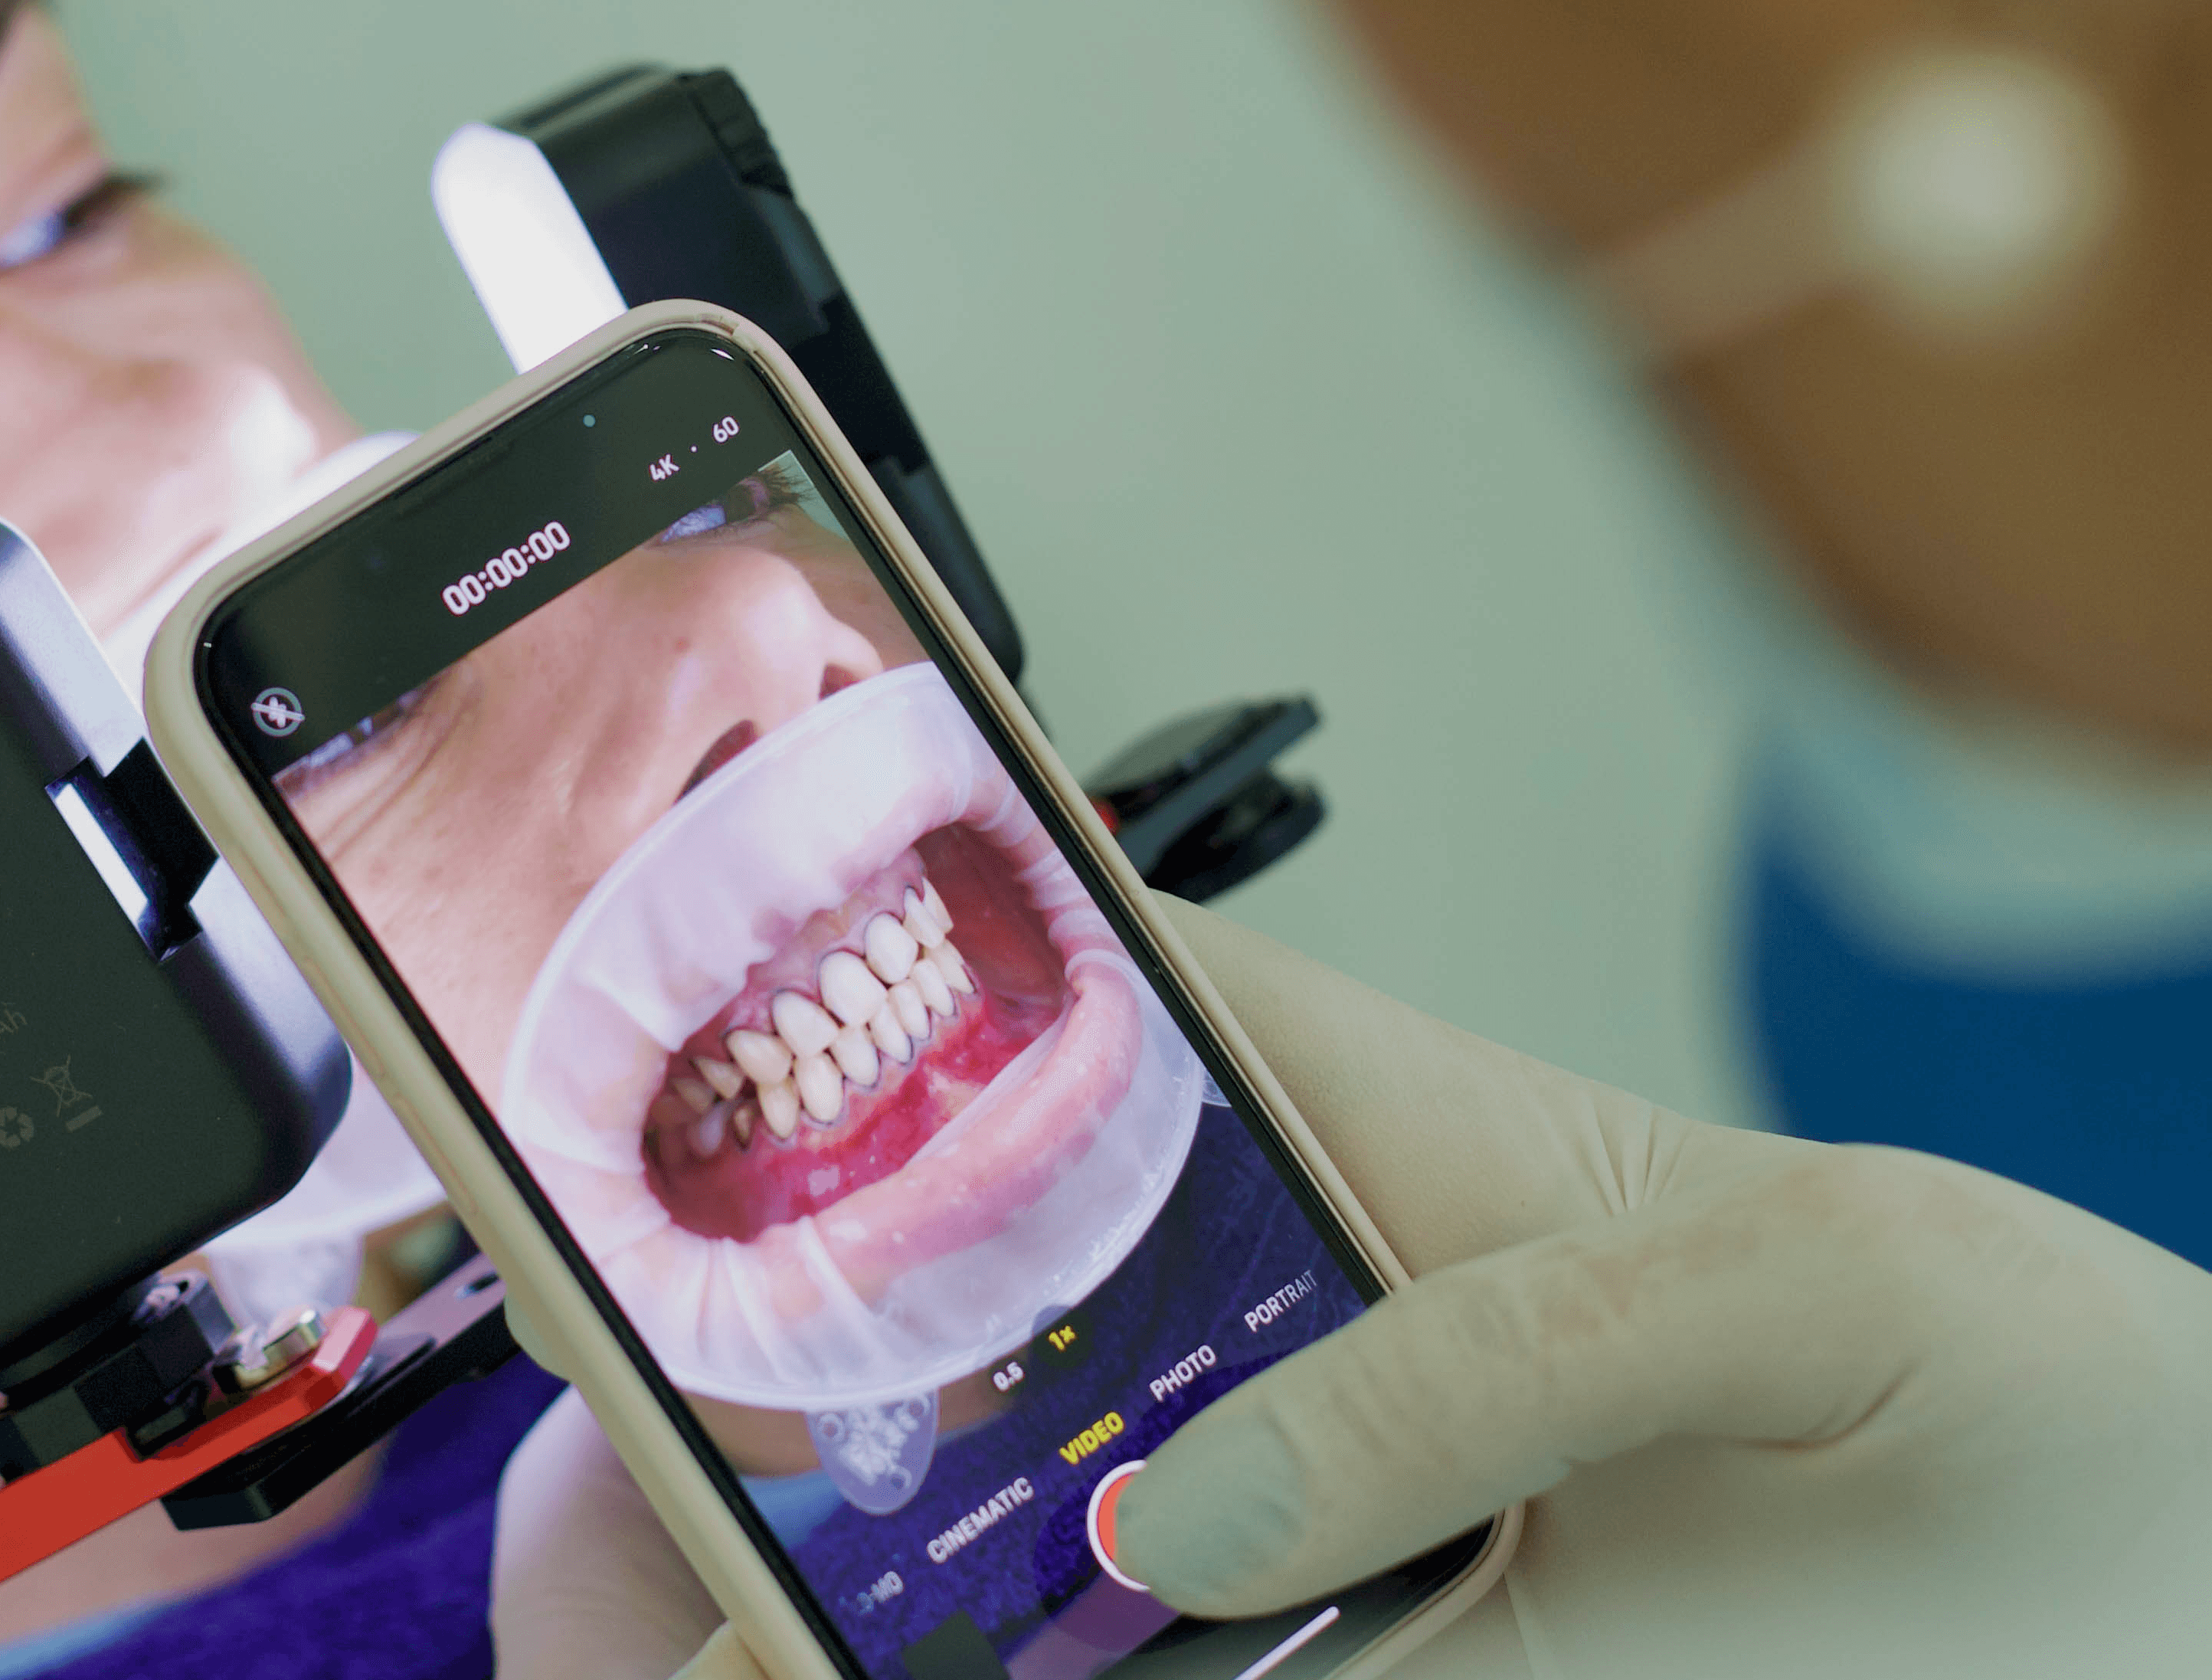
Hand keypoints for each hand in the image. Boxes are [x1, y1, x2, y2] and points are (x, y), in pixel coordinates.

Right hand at [490, 902, 2211, 1676]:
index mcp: (1345, 1138)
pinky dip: (974, 1678)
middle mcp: (1270, 1333)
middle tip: (597, 1481)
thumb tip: (1194, 1516)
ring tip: (669, 1635)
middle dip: (749, 1383)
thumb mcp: (1794, 1293)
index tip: (659, 1111)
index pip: (1031, 1038)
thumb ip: (1499, 1345)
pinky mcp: (1344, 1669)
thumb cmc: (2006, 1398)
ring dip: (819, 1585)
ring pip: (997, 1547)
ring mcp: (1287, 1533)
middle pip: (947, 1330)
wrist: (2161, 1601)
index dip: (829, 1047)